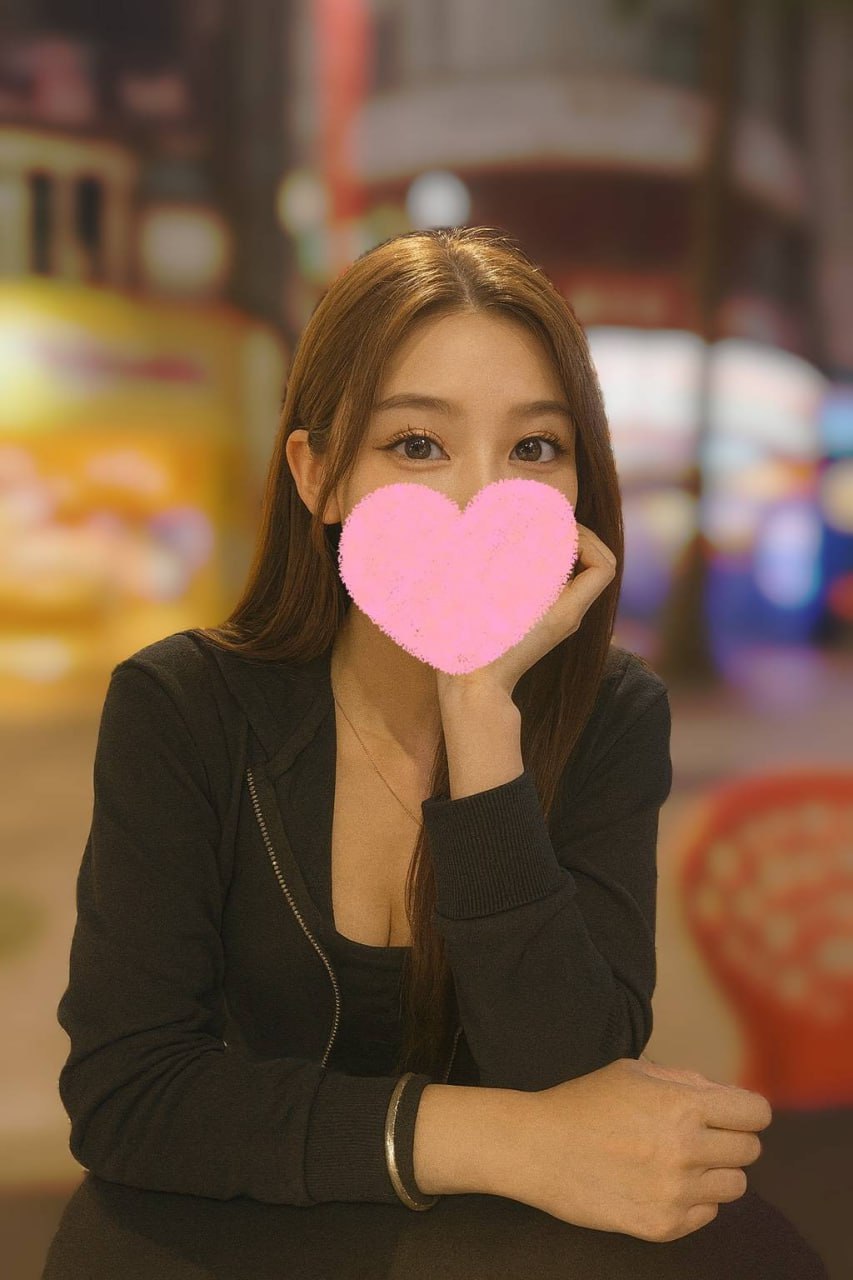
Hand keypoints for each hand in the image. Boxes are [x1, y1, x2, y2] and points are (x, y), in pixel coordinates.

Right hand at [436, 523, 616, 699]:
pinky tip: (518, 560)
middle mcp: (570, 616)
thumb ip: (519, 561)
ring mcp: (558, 621)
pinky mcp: (543, 624)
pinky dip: (550, 567)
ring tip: (533, 537)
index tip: (558, 529)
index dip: (588, 539)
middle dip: (579, 540)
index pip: (603, 566)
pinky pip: (561, 587)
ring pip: (579, 577)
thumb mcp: (500, 596)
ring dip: (563, 552)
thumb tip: (531, 530)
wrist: (475, 686)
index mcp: (567, 610)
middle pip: (596, 568)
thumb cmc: (483, 643)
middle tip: (549, 524)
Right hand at [495, 1057, 771, 1242]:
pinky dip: (693, 1199)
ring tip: (679, 1160)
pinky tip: (661, 1182)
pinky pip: (707, 1214)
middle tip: (701, 1135)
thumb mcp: (634, 1072)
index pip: (754, 1113)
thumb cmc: (585, 1103)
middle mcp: (686, 1150)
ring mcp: (675, 1192)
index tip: (735, 1113)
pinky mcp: (663, 1226)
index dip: (747, 1110)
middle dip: (731, 1138)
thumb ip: (686, 1081)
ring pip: (734, 1185)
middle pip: (749, 1150)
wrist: (538, 1149)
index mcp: (682, 1105)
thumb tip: (726, 1095)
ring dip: (714, 1170)